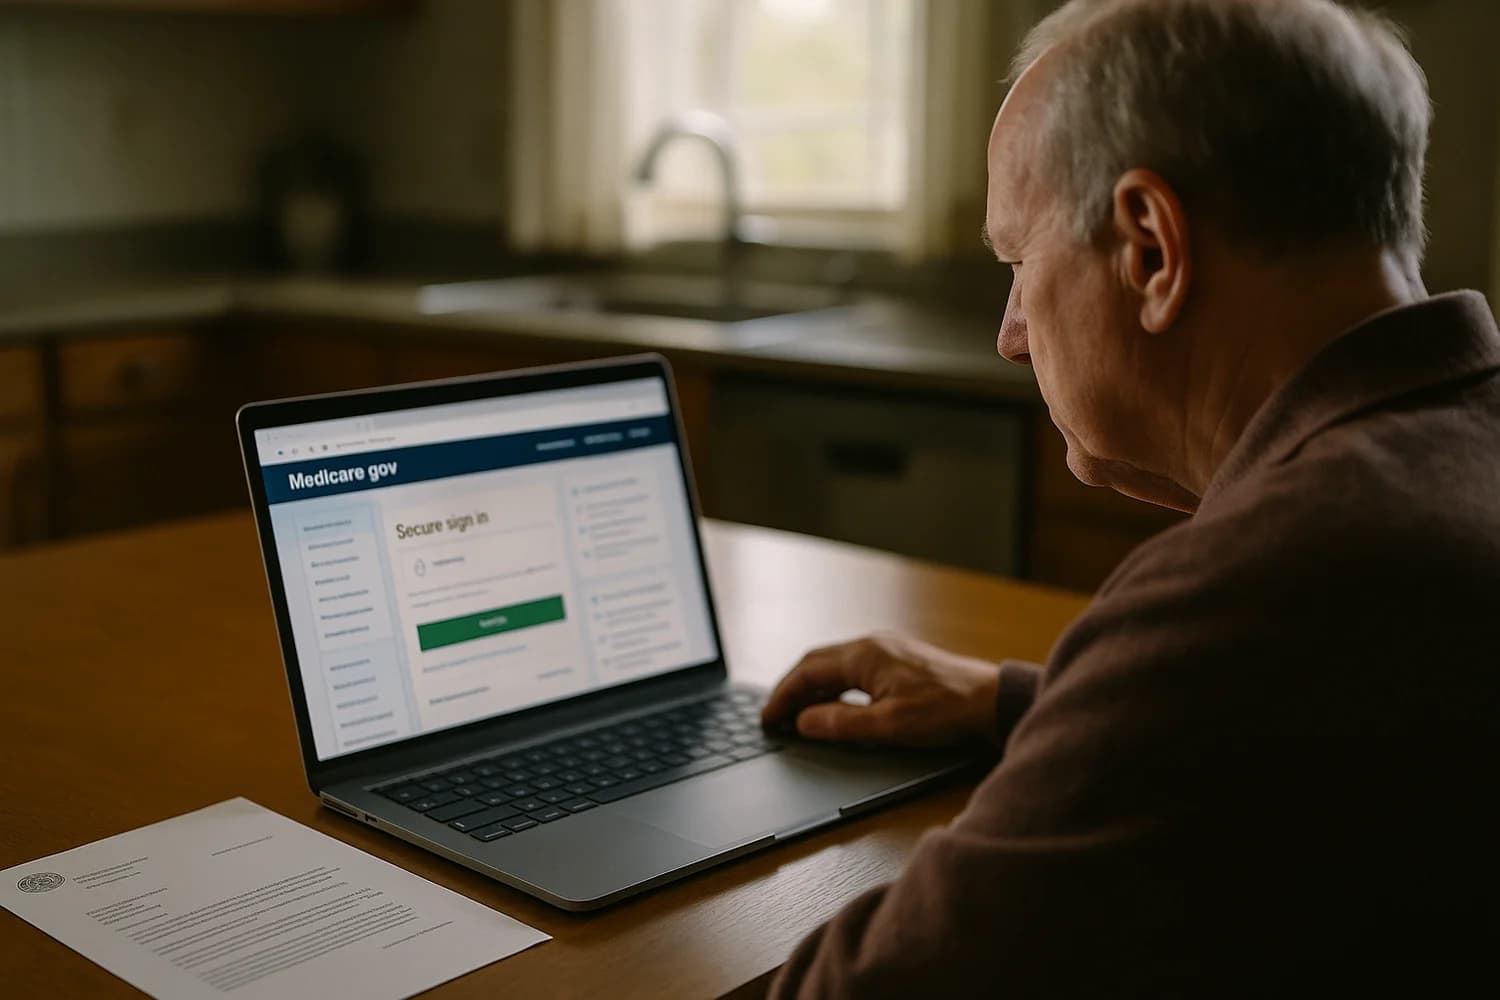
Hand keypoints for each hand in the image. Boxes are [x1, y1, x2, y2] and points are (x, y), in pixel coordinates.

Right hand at [760, 632, 1001, 747]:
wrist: (991, 701)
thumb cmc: (946, 711)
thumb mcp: (888, 725)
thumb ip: (840, 723)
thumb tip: (803, 722)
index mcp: (864, 655)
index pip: (808, 671)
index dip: (782, 695)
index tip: (767, 718)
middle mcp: (872, 644)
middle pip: (817, 663)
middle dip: (792, 689)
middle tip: (775, 715)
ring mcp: (887, 648)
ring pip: (835, 664)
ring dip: (813, 686)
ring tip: (798, 713)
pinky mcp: (900, 659)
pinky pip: (853, 667)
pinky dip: (834, 684)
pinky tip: (835, 702)